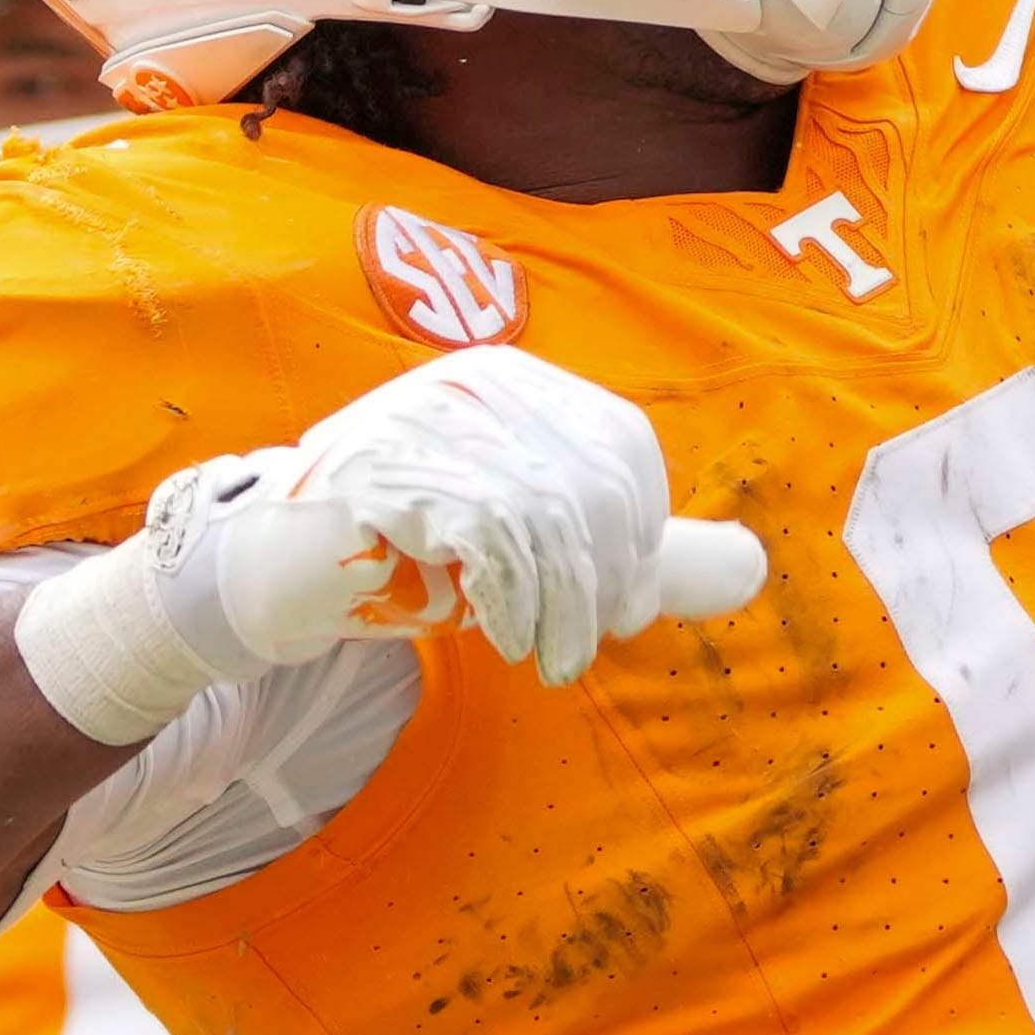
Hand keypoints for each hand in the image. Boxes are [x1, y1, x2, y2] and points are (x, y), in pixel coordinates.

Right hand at [147, 345, 767, 688]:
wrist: (279, 569)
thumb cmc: (417, 549)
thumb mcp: (538, 537)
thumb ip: (637, 549)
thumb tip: (754, 569)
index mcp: (512, 378)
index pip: (621, 443)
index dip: (642, 531)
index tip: (627, 603)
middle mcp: (469, 384)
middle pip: (591, 484)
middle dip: (609, 578)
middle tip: (592, 640)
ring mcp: (420, 423)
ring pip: (546, 519)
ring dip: (562, 608)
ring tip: (553, 656)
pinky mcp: (381, 477)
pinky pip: (487, 540)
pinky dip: (509, 602)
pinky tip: (501, 636)